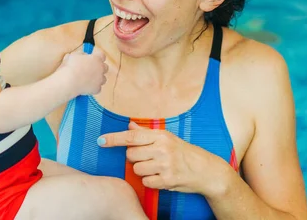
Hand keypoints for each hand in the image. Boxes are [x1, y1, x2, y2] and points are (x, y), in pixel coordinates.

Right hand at [58, 47, 107, 95]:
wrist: (69, 81)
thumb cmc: (71, 66)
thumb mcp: (74, 55)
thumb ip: (82, 54)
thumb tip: (85, 56)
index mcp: (96, 58)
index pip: (102, 55)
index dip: (97, 57)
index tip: (92, 58)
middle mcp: (101, 68)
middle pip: (105, 67)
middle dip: (99, 68)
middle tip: (90, 70)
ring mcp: (100, 79)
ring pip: (103, 79)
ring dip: (98, 79)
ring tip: (88, 80)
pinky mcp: (97, 89)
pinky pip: (97, 88)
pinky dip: (93, 88)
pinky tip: (86, 87)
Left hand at [98, 122, 227, 193]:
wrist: (206, 170)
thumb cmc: (184, 153)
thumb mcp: (168, 138)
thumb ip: (147, 133)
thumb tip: (130, 125)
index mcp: (161, 136)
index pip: (132, 137)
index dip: (114, 139)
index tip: (101, 140)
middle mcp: (162, 149)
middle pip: (131, 155)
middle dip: (136, 157)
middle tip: (150, 157)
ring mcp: (165, 165)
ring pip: (137, 169)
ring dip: (143, 170)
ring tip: (158, 167)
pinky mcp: (167, 180)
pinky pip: (146, 182)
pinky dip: (151, 181)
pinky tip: (162, 176)